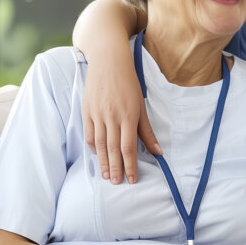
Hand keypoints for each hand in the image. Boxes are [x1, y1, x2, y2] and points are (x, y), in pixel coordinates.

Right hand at [82, 50, 160, 184]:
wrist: (108, 61)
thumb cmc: (128, 82)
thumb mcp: (141, 105)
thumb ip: (147, 130)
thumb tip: (158, 151)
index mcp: (128, 115)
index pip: (129, 147)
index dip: (131, 166)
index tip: (132, 179)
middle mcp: (112, 117)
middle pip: (114, 149)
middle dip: (116, 168)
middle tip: (118, 183)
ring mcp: (97, 114)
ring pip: (100, 144)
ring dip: (104, 162)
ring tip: (107, 176)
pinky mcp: (87, 111)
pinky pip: (90, 134)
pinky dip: (94, 147)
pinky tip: (98, 156)